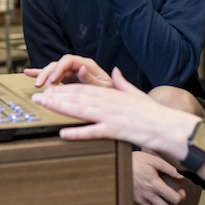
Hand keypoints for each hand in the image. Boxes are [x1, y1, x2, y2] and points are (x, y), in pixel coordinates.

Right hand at [24, 54, 112, 88]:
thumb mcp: (105, 86)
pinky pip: (51, 74)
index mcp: (87, 64)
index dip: (59, 68)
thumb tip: (81, 68)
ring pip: (53, 69)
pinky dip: (40, 73)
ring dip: (42, 75)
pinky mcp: (65, 79)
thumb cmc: (110, 91)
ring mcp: (70, 72)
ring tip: (36, 84)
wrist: (112, 99)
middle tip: (40, 84)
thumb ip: (92, 79)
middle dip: (47, 73)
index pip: (69, 60)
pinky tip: (29, 73)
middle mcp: (77, 66)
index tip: (52, 79)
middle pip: (58, 64)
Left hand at [33, 68, 198, 157]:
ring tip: (43, 107)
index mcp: (111, 94)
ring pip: (80, 110)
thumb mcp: (135, 93)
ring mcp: (111, 116)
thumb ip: (122, 82)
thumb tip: (115, 71)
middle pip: (77, 97)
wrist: (167, 126)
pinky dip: (77, 133)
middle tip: (37, 97)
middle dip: (55, 96)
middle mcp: (108, 102)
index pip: (83, 89)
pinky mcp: (115, 130)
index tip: (50, 88)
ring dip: (60, 108)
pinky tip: (63, 133)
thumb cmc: (151, 113)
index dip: (64, 88)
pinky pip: (93, 132)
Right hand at [132, 151, 186, 204]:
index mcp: (155, 184)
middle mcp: (148, 195)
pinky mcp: (134, 203)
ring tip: (164, 203)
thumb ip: (168, 168)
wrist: (118, 165)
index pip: (174, 199)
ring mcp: (140, 201)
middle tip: (174, 200)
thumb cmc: (135, 161)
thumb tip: (180, 175)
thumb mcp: (153, 160)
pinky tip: (152, 202)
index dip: (181, 197)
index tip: (180, 192)